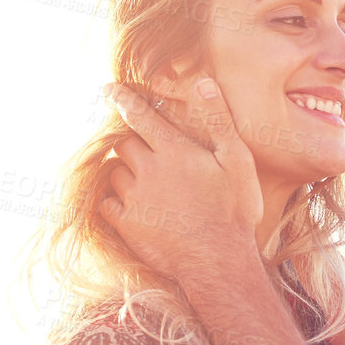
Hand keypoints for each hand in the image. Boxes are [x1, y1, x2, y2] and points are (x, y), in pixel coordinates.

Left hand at [101, 79, 263, 283]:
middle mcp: (148, 169)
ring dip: (124, 173)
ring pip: (114, 173)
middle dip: (131, 144)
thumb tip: (204, 82)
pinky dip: (115, 201)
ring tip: (145, 184)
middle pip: (124, 144)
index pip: (140, 115)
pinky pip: (107, 203)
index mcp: (174, 150)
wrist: (218, 261)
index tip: (109, 89)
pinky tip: (133, 207)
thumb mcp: (237, 161)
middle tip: (147, 154)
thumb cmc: (234, 210)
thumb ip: (218, 121)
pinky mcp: (126, 224)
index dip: (123, 99)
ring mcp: (134, 198)